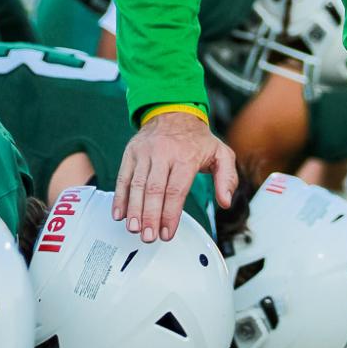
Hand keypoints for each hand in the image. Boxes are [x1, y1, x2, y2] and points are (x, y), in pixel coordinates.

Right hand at [111, 112, 237, 242]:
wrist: (173, 110)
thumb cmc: (196, 138)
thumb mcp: (220, 153)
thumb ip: (227, 178)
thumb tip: (226, 201)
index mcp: (185, 156)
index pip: (176, 190)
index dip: (170, 214)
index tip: (167, 232)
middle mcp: (163, 153)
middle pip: (154, 190)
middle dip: (150, 216)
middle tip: (149, 236)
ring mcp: (144, 152)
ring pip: (137, 185)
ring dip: (134, 209)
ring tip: (134, 228)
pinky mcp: (131, 152)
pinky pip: (123, 176)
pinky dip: (120, 197)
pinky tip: (119, 213)